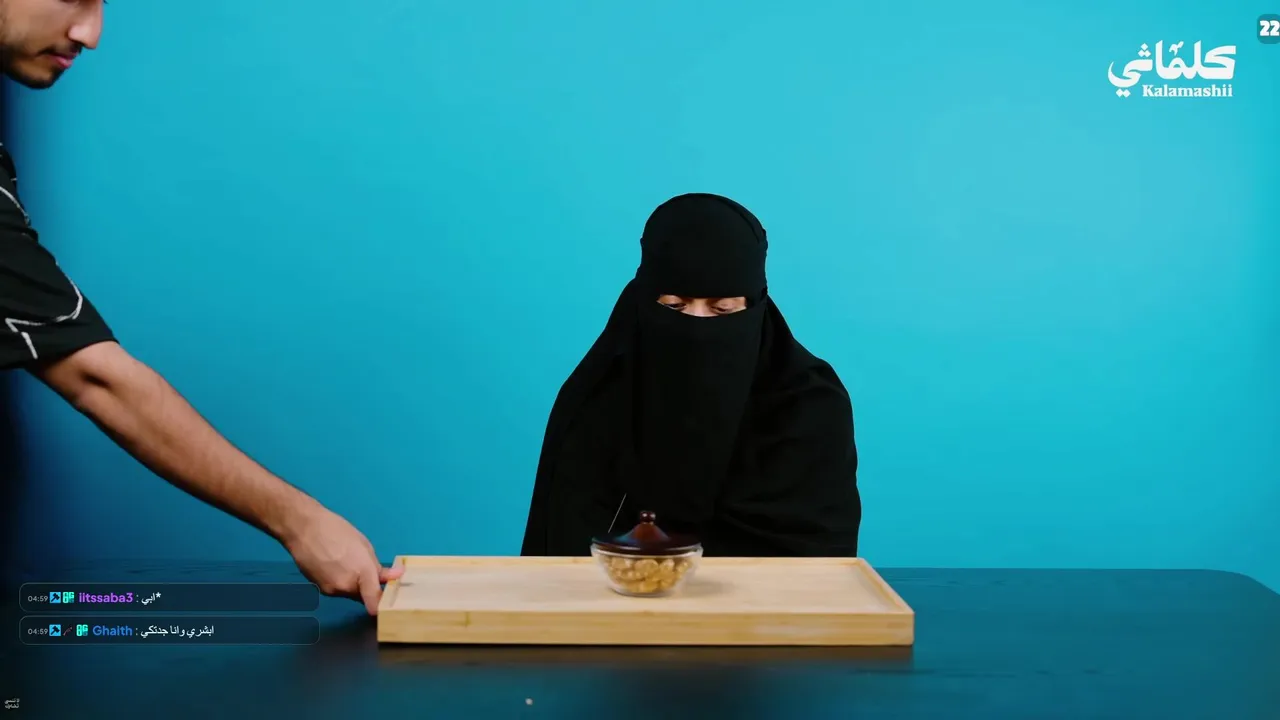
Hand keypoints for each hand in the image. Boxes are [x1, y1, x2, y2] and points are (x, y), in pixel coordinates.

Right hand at [281, 503, 403, 614]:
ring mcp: (331, 590)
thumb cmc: (337, 531)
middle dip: (367, 588)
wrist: (303, 529)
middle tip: (365, 570)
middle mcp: (346, 587)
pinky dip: (338, 581)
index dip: (382, 607)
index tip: (389, 604)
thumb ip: (379, 567)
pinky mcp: (319, 589)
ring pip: (349, 593)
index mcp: (363, 573)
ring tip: (345, 562)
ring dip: (352, 584)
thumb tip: (397, 576)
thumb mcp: (364, 545)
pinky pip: (336, 589)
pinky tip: (333, 565)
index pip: (374, 603)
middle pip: (362, 597)